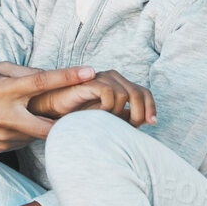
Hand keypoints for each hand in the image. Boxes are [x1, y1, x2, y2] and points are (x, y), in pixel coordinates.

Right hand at [0, 63, 94, 152]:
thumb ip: (20, 72)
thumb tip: (48, 75)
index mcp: (3, 91)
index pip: (41, 82)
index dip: (67, 77)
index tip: (90, 71)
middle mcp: (6, 116)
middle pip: (50, 126)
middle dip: (71, 121)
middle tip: (87, 111)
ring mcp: (4, 136)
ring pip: (40, 134)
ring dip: (50, 124)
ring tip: (56, 113)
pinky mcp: (3, 147)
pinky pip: (27, 139)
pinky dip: (33, 130)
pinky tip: (29, 122)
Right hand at [29, 69, 154, 126]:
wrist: (55, 110)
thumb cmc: (80, 115)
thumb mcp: (108, 118)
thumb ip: (126, 117)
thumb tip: (146, 120)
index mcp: (119, 84)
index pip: (144, 92)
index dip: (151, 107)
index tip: (152, 124)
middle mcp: (113, 78)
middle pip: (139, 93)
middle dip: (139, 113)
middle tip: (131, 127)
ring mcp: (101, 78)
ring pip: (126, 94)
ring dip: (121, 113)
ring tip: (109, 121)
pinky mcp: (90, 82)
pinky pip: (109, 93)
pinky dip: (109, 107)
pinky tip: (100, 114)